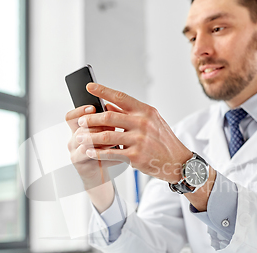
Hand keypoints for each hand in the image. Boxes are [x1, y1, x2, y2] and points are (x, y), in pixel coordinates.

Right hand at [66, 104, 120, 211]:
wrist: (99, 175)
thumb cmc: (102, 152)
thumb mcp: (102, 134)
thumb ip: (105, 121)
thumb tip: (112, 107)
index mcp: (76, 130)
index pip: (71, 117)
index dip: (80, 111)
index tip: (93, 107)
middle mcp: (73, 142)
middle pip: (80, 130)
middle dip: (97, 127)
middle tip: (112, 126)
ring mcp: (75, 155)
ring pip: (85, 146)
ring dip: (102, 142)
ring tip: (116, 141)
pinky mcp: (83, 167)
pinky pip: (94, 159)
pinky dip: (109, 157)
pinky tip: (119, 155)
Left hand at [76, 83, 192, 182]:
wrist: (177, 162)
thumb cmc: (162, 140)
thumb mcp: (151, 121)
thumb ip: (129, 114)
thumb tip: (107, 106)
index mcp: (145, 111)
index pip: (121, 97)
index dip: (103, 90)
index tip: (89, 87)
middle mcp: (143, 123)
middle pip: (109, 118)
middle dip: (90, 119)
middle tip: (79, 121)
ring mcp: (140, 140)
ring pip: (107, 137)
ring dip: (90, 137)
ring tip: (79, 137)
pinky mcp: (136, 156)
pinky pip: (111, 153)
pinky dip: (98, 153)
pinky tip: (89, 152)